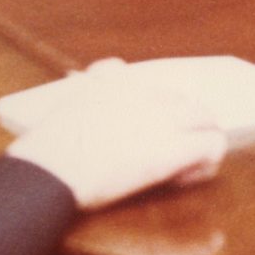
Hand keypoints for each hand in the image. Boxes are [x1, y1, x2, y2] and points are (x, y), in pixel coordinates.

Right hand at [3, 69, 228, 210]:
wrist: (49, 170)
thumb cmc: (45, 150)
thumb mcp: (61, 107)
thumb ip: (79, 94)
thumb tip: (77, 79)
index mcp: (114, 81)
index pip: (149, 84)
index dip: (156, 108)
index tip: (149, 127)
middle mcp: (143, 94)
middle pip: (185, 101)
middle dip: (188, 124)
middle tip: (179, 147)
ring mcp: (159, 119)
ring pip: (205, 120)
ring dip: (202, 140)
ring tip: (191, 163)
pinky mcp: (170, 150)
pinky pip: (210, 146)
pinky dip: (206, 161)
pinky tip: (189, 175)